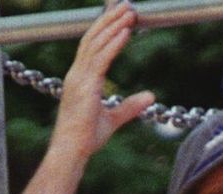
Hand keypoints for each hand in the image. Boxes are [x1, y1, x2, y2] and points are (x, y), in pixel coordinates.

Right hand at [52, 1, 154, 158]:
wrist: (71, 150)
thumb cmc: (86, 138)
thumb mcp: (113, 118)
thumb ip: (130, 106)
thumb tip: (150, 96)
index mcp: (80, 79)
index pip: (91, 46)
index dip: (104, 28)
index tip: (118, 15)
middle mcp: (76, 73)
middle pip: (93, 38)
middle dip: (109, 19)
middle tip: (126, 4)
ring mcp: (79, 78)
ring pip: (97, 43)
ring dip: (114, 25)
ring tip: (130, 11)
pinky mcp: (86, 85)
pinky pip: (101, 59)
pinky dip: (114, 43)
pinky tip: (126, 31)